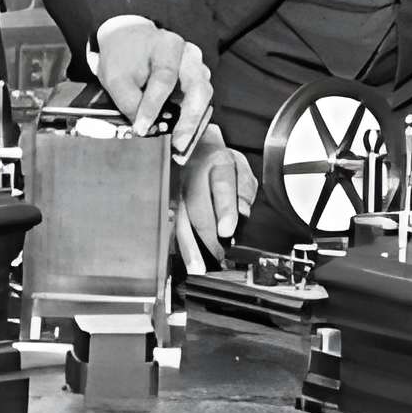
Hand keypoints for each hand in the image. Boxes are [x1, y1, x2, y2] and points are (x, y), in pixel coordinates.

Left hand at [89, 16, 213, 156]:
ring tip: (181, 144)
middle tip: (177, 142)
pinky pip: (201, 104)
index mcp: (167, 46)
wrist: (128, 42)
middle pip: (198, 88)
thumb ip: (129, 101)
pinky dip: (194, 123)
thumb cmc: (123, 55)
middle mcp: (189, 56)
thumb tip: (144, 127)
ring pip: (204, 98)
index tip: (142, 126)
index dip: (153, 105)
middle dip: (189, 119)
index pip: (164, 78)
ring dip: (195, 124)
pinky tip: (185, 138)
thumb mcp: (115, 77)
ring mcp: (196, 69)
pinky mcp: (197, 83)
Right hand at [171, 133, 257, 276]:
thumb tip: (242, 211)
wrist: (191, 145)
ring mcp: (176, 189)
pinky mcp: (167, 201)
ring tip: (197, 267)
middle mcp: (192, 175)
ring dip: (190, 246)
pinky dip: (178, 244)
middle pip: (198, 207)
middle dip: (208, 236)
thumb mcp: (239, 166)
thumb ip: (244, 187)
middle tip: (220, 256)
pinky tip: (184, 260)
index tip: (227, 231)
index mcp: (216, 161)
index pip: (221, 185)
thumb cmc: (218, 162)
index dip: (224, 209)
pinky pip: (171, 225)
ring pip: (180, 219)